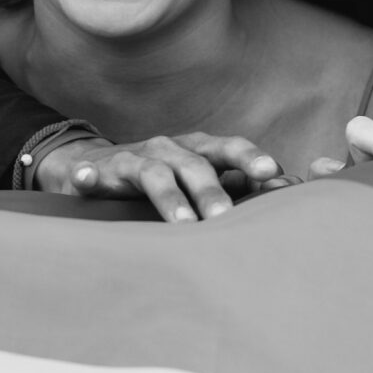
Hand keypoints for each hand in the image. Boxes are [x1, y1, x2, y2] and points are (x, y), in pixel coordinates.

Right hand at [34, 132, 284, 223]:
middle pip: (195, 166)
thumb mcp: (198, 179)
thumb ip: (237, 185)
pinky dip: (86, 177)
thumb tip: (288, 193)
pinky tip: (83, 181)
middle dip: (213, 192)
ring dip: (168, 197)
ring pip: (153, 174)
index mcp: (196, 150)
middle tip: (227, 220)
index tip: (273, 173)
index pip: (228, 148)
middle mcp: (167, 149)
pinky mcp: (97, 174)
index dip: (249, 158)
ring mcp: (132, 160)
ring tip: (182, 224)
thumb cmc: (162, 177)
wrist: (94, 165)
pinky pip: (89, 175)